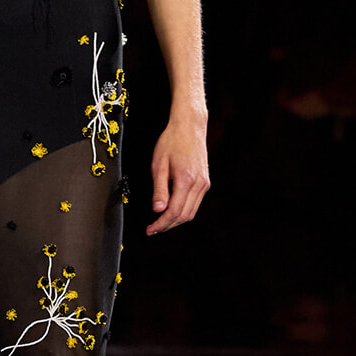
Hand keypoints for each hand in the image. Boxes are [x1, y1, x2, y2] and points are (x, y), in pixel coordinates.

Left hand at [147, 108, 210, 234]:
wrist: (190, 126)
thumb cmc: (172, 141)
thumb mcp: (158, 164)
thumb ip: (159, 189)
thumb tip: (158, 210)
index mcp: (186, 180)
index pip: (173, 212)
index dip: (161, 224)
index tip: (150, 229)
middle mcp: (199, 184)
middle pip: (184, 216)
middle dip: (167, 226)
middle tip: (153, 229)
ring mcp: (204, 183)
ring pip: (191, 212)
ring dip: (176, 221)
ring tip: (161, 222)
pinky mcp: (206, 182)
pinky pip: (195, 204)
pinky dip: (183, 211)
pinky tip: (172, 210)